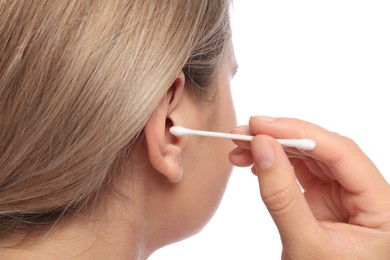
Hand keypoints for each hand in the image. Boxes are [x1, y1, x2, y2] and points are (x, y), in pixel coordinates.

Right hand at [229, 116, 389, 258]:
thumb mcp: (304, 246)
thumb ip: (282, 196)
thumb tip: (262, 147)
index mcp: (380, 205)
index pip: (341, 152)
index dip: (299, 131)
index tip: (261, 125)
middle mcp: (364, 193)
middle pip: (322, 149)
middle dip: (279, 137)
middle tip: (243, 133)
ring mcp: (341, 194)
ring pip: (306, 156)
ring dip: (271, 148)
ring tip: (238, 148)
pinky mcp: (321, 197)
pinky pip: (297, 170)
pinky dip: (273, 163)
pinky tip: (252, 163)